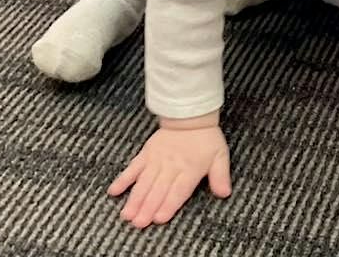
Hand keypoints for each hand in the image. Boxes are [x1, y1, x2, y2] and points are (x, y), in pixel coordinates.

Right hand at [109, 125, 230, 228]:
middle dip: (148, 207)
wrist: (190, 114)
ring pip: (144, 182)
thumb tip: (225, 193)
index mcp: (190, 169)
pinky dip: (123, 179)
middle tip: (138, 223)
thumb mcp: (220, 155)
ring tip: (127, 214)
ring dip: (135, 199)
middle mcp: (171, 166)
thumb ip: (220, 175)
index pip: (178, 190)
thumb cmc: (206, 138)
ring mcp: (156, 160)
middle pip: (158, 190)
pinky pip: (133, 167)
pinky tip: (114, 191)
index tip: (159, 218)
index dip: (168, 204)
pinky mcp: (146, 153)